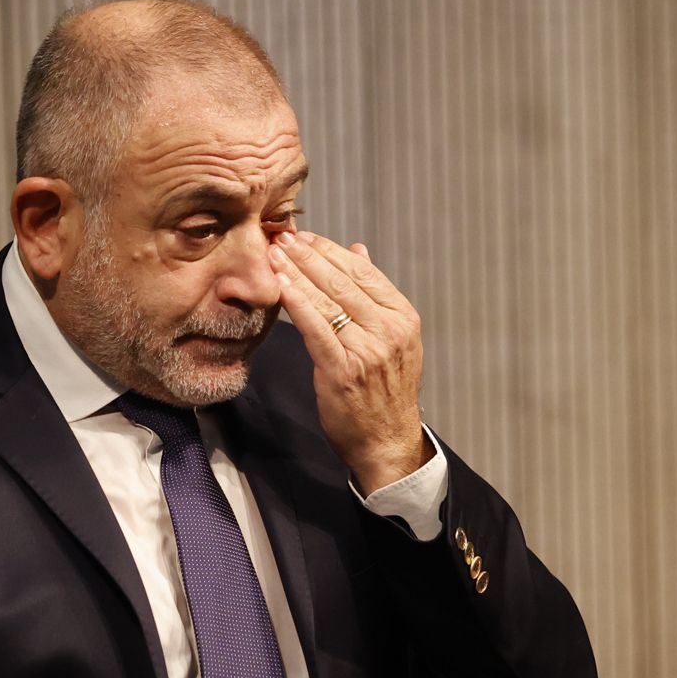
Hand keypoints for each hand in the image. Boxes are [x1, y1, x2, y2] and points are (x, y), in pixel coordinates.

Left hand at [269, 232, 431, 493]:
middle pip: (342, 281)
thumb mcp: (391, 337)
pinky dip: (297, 304)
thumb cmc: (383, 391)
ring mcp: (368, 349)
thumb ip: (373, 294)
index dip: (329, 250)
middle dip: (308, 255)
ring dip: (297, 273)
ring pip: (328, 300)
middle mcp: (389, 329)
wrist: (387, 442)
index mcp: (402, 316)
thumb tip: (358, 250)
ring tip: (274, 254)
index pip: (362, 272)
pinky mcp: (344, 369)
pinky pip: (317, 328)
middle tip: (281, 235)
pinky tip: (280, 287)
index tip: (303, 235)